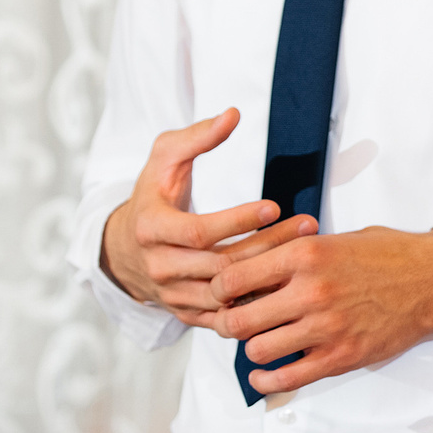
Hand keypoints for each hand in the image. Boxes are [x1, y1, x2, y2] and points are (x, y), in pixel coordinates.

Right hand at [100, 108, 317, 330]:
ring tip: (306, 253)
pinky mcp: (186, 313)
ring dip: (270, 276)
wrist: (124, 248)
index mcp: (151, 229)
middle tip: (307, 225)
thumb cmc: (152, 195)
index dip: (237, 220)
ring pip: (227, 295)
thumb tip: (233, 115)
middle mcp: (160, 267)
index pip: (199, 232)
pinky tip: (288, 282)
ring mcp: (173, 295)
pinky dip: (258, 304)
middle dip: (268, 245)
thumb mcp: (163, 159)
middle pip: (221, 265)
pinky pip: (226, 317)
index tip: (274, 205)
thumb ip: (197, 137)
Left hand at [209, 225, 432, 394]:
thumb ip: (292, 254)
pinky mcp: (341, 356)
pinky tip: (264, 374)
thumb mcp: (332, 239)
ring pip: (257, 350)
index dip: (218, 291)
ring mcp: (325, 327)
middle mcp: (310, 291)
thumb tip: (251, 270)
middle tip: (236, 322)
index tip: (223, 295)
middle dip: (229, 324)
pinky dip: (267, 381)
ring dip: (253, 349)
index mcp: (304, 254)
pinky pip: (287, 378)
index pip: (232, 279)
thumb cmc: (386, 256)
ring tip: (260, 342)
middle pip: (237, 320)